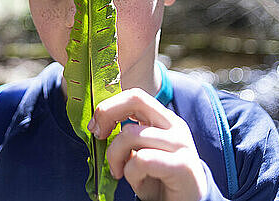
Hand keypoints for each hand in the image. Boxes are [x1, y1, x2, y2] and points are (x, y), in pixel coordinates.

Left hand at [87, 88, 206, 200]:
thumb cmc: (159, 179)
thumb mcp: (140, 151)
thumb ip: (127, 135)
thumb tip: (98, 125)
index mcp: (164, 119)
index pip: (134, 95)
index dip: (109, 106)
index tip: (95, 127)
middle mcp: (175, 125)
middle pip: (135, 100)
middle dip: (107, 115)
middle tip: (99, 137)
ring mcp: (181, 144)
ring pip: (130, 134)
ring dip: (115, 156)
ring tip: (120, 172)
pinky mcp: (183, 166)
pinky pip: (142, 160)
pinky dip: (131, 173)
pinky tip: (138, 182)